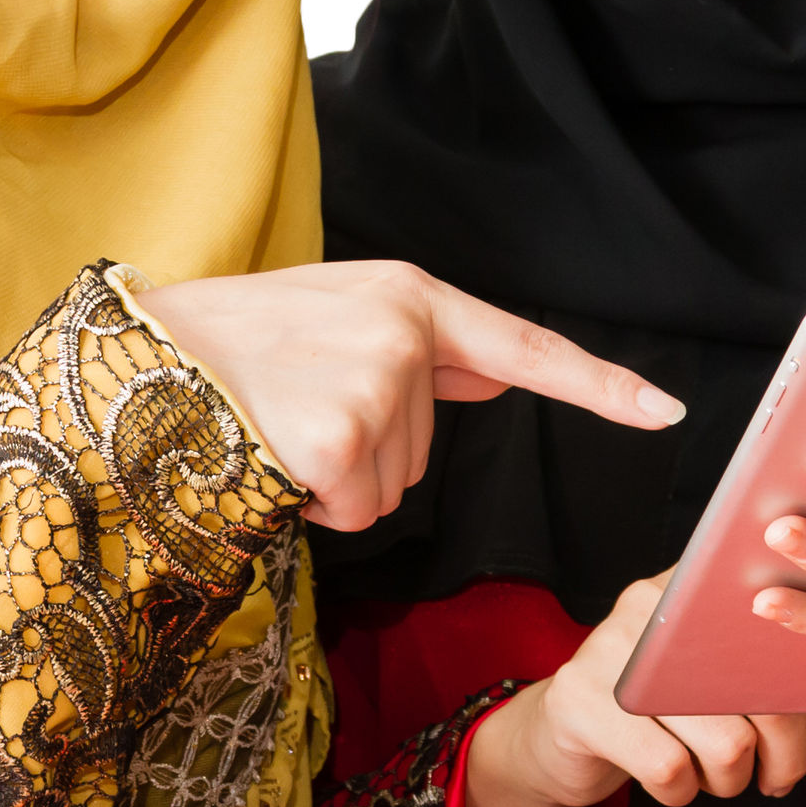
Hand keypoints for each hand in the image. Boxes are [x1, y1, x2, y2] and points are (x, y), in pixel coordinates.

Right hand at [134, 261, 683, 532]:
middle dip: (367, 452)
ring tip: (277, 427)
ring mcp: (374, 384)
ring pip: (394, 490)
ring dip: (338, 481)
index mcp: (409, 296)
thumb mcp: (337, 318)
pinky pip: (355, 510)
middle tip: (296, 409)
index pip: (524, 346)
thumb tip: (495, 369)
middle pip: (428, 450)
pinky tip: (270, 457)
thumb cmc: (234, 345)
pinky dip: (312, 504)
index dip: (600, 385)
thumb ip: (425, 348)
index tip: (668, 412)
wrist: (137, 356)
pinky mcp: (339, 438)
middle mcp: (403, 331)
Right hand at [456, 573, 805, 806]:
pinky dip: (681, 792)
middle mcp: (646, 605)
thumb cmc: (653, 711)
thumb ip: (753, 658)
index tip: (798, 727)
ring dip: (728, 780)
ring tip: (712, 777)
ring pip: (723, 740)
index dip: (799, 688)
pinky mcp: (580, 702)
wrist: (556, 736)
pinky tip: (669, 783)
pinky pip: (669, 768)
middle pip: (755, 690)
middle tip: (772, 776)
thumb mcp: (699, 668)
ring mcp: (608, 651)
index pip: (773, 630)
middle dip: (779, 751)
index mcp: (688, 587)